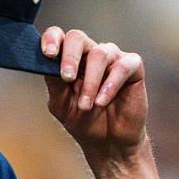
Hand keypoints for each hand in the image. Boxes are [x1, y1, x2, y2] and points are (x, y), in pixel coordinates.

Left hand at [40, 27, 147, 164]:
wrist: (109, 142)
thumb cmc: (84, 121)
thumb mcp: (61, 104)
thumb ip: (54, 83)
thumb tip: (45, 62)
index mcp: (71, 59)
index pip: (59, 36)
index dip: (52, 39)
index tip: (48, 54)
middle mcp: (91, 54)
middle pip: (78, 37)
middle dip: (70, 57)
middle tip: (67, 78)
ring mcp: (113, 58)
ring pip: (99, 54)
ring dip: (90, 82)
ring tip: (86, 105)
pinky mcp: (133, 67)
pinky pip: (122, 67)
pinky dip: (110, 84)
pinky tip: (102, 101)